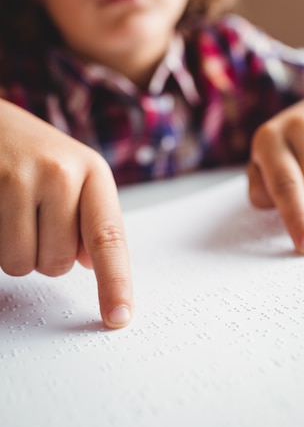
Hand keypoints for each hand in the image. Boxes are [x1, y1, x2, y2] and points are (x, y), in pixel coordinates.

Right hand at [0, 99, 132, 327]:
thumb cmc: (38, 155)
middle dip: (46, 253)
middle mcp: (60, 172)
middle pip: (58, 263)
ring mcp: (18, 179)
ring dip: (16, 251)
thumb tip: (94, 264)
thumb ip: (91, 219)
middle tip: (37, 217)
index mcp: (93, 172)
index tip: (119, 317)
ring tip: (14, 212)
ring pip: (20, 264)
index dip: (115, 282)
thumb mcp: (77, 175)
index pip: (108, 237)